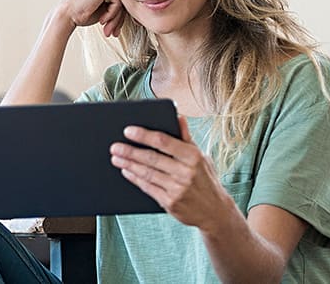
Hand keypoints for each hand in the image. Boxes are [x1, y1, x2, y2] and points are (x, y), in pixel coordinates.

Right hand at [58, 0, 124, 36]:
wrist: (67, 15)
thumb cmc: (83, 12)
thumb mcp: (104, 6)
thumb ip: (117, 3)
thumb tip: (136, 8)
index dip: (119, 13)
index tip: (115, 27)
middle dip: (119, 18)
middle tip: (112, 32)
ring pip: (122, 0)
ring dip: (116, 19)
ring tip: (108, 30)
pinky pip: (118, 3)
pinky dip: (112, 14)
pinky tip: (102, 20)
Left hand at [110, 116, 232, 230]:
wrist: (215, 212)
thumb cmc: (206, 179)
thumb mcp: (201, 157)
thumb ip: (186, 138)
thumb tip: (178, 116)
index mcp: (193, 156)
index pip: (164, 141)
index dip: (144, 135)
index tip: (128, 131)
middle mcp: (185, 172)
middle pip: (151, 158)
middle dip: (130, 151)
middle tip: (114, 146)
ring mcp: (177, 189)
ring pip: (147, 173)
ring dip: (128, 165)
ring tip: (116, 158)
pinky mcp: (170, 203)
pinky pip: (148, 188)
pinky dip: (135, 179)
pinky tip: (126, 172)